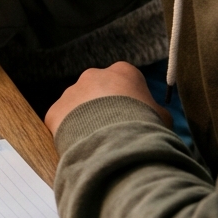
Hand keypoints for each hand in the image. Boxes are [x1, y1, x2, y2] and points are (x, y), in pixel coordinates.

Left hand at [44, 61, 173, 135]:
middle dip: (102, 108)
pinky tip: (81, 146)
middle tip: (111, 130)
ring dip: (84, 120)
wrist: (116, 143)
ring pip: (77, 106)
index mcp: (122, 71)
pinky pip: (62, 121)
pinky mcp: (55, 110)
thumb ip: (154, 111)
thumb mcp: (162, 117)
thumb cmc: (145, 128)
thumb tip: (155, 116)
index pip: (124, 81)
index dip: (128, 100)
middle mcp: (93, 76)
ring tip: (97, 141)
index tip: (131, 117)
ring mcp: (71, 92)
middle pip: (97, 90)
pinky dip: (69, 133)